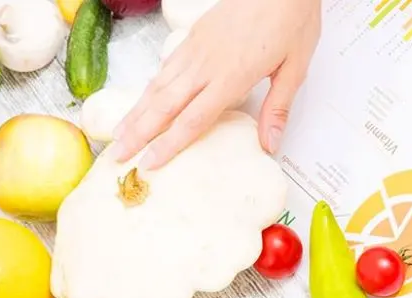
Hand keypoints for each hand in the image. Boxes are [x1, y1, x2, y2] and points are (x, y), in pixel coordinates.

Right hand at [111, 0, 320, 169]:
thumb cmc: (290, 20)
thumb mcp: (294, 69)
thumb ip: (277, 108)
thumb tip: (270, 144)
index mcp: (232, 76)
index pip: (192, 120)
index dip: (168, 144)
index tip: (149, 164)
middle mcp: (207, 64)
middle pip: (164, 105)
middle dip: (138, 133)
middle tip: (117, 156)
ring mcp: (196, 48)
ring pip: (158, 85)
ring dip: (136, 112)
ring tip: (119, 133)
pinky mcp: (194, 35)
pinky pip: (166, 66)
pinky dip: (149, 87)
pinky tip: (143, 100)